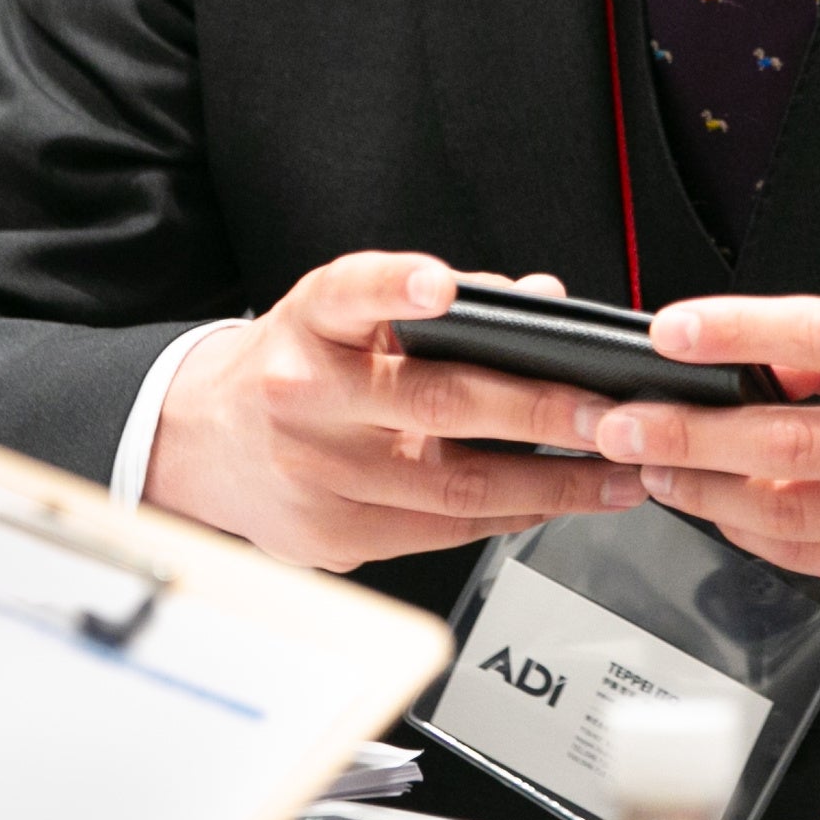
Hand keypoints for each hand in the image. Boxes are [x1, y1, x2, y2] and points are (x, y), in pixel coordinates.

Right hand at [143, 255, 641, 568]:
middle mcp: (306, 398)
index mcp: (309, 327)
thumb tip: (539, 295)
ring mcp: (318, 475)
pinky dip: (511, 515)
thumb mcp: (344, 316)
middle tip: (609, 413)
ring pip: (452, 486)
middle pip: (433, 404)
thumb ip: (441, 303)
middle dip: (538, 412)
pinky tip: (558, 501)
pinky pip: (442, 530)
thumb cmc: (295, 367)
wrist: (202, 443)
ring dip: (551, 482)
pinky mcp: (334, 536)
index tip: (441, 283)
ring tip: (617, 471)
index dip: (395, 286)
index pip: (347, 293)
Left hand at [587, 296, 819, 603]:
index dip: (742, 331)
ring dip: (705, 489)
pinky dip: (755, 532)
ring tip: (655, 465)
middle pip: (790, 440)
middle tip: (621, 424)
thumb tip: (764, 361)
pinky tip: (722, 507)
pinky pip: (814, 558)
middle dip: (687, 434)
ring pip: (789, 510)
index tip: (674, 329)